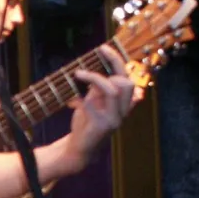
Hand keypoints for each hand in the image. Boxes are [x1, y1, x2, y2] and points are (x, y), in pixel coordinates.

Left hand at [66, 45, 136, 164]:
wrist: (79, 149)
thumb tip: (97, 71)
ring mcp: (115, 119)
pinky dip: (82, 99)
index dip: (116, 61)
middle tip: (90, 61)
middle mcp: (123, 111)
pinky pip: (94, 105)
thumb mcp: (93, 102)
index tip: (103, 48)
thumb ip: (98, 89)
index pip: (126, 78)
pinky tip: (72, 102)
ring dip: (94, 78)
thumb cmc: (86, 124)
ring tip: (78, 73)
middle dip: (110, 67)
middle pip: (126, 82)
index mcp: (122, 104)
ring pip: (114, 90)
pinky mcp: (103, 126)